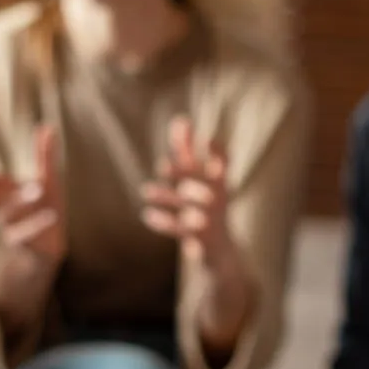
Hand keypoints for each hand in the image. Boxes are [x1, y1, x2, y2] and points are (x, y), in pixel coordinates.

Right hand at [0, 123, 64, 268]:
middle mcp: (5, 214)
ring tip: (38, 190)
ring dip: (20, 205)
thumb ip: (44, 156)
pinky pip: (28, 239)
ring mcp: (15, 233)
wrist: (47, 250)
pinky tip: (51, 215)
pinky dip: (36, 226)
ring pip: (9, 219)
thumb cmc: (42, 209)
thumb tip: (47, 127)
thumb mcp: (46, 181)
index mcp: (5, 196)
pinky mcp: (29, 250)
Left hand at [141, 115, 238, 271]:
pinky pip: (180, 230)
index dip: (216, 152)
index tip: (205, 139)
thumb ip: (188, 151)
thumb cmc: (204, 204)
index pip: (223, 163)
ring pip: (189, 207)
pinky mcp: (200, 239)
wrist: (218, 249)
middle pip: (203, 183)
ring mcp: (210, 220)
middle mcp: (218, 199)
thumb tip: (180, 118)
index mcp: (219, 182)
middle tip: (163, 165)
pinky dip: (162, 222)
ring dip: (166, 196)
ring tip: (145, 191)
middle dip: (183, 174)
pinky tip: (146, 215)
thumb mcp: (198, 179)